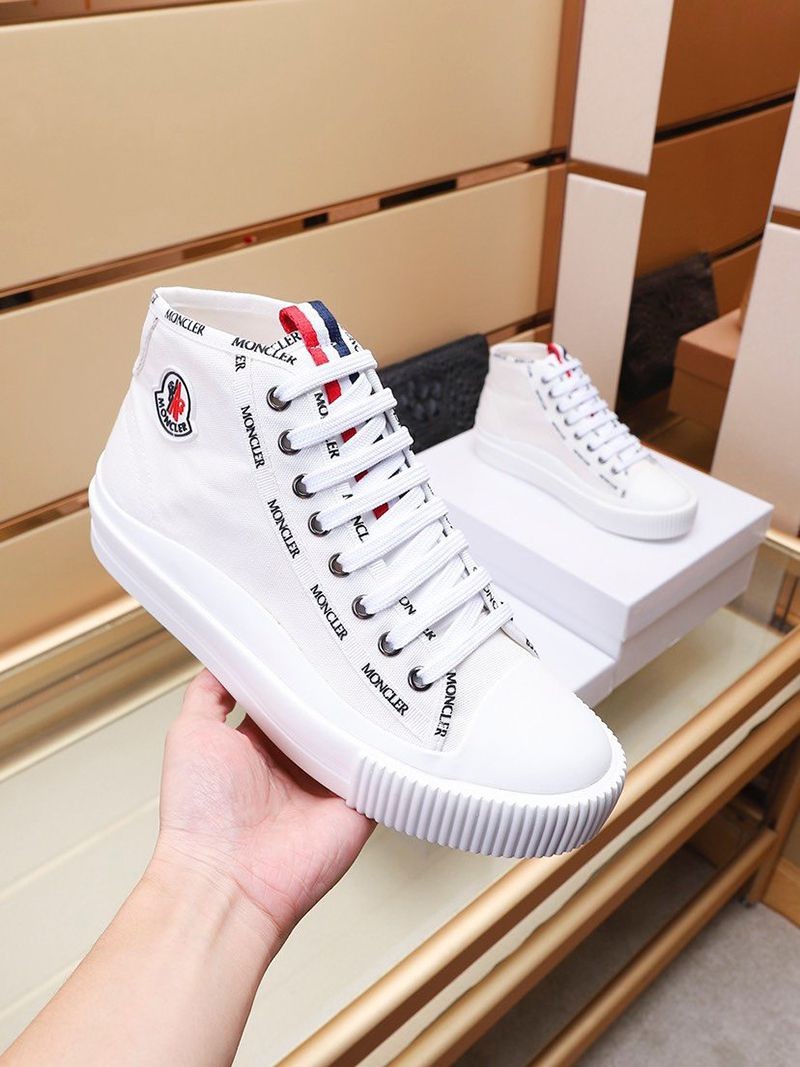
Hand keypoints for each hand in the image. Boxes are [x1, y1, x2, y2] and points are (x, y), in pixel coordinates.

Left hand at [148, 669, 373, 947]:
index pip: (286, 694)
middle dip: (336, 683)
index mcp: (259, 744)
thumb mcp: (190, 733)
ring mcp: (329, 781)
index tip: (311, 634)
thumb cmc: (200, 815)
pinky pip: (384, 766)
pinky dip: (391, 745)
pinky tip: (396, 716)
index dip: (297, 667)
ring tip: (377, 672)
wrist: (227, 878)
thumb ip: (209, 693)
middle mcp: (296, 761)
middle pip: (326, 710)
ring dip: (366, 710)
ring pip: (358, 732)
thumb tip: (225, 659)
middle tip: (351, 647)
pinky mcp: (359, 802)